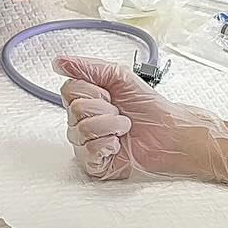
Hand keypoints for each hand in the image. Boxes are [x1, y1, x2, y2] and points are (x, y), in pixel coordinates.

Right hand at [54, 56, 227, 183]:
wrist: (169, 132)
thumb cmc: (147, 107)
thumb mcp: (118, 76)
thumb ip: (86, 67)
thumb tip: (59, 62)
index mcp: (84, 102)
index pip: (68, 90)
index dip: (92, 91)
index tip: (109, 95)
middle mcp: (81, 123)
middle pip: (74, 109)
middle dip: (104, 108)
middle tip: (119, 112)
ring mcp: (86, 145)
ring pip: (81, 130)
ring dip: (110, 125)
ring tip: (123, 128)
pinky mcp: (94, 164)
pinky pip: (88, 151)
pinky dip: (108, 144)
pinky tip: (118, 145)